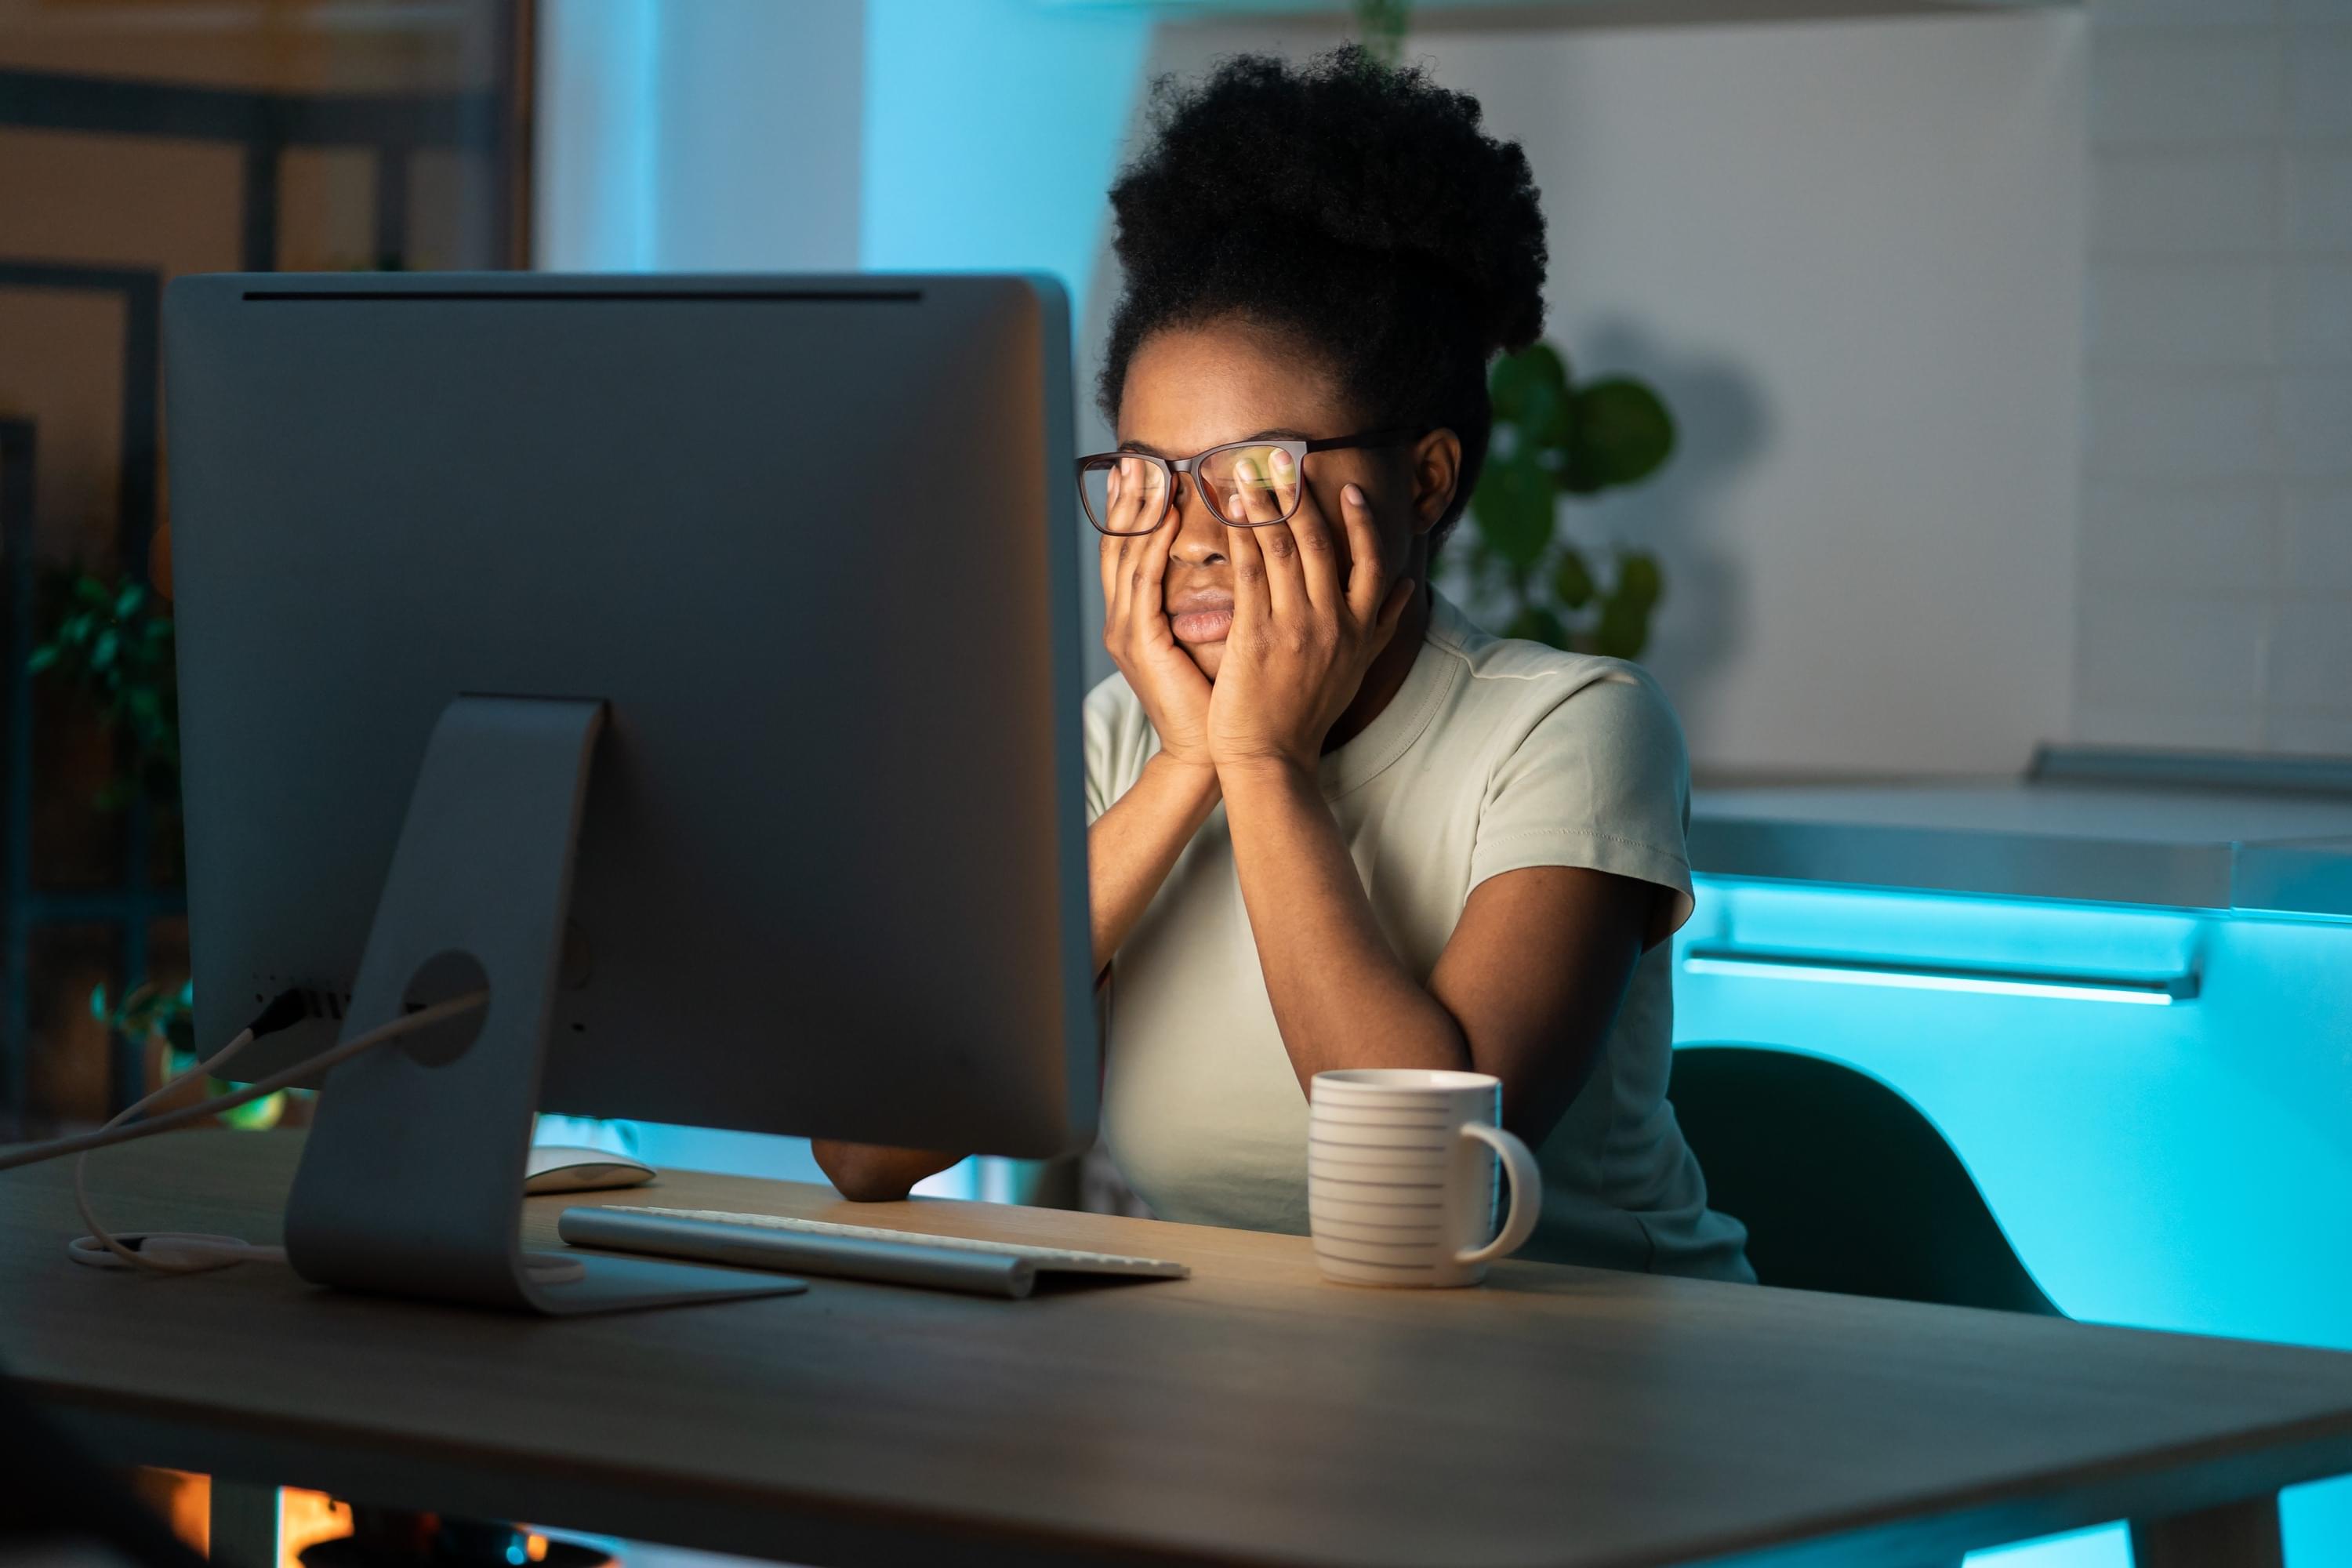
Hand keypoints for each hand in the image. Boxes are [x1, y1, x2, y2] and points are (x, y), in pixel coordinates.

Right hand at [1099, 461, 1214, 771]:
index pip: (1131, 550)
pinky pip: (1143, 584)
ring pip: (1126, 556)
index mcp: (1138, 618)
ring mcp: (1127, 631)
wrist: (1209, 752)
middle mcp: (1124, 620)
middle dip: (1127, 499)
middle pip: (1119, 544)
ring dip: (1139, 511)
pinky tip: (1167, 518)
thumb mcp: (1216, 638)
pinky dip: (1154, 548)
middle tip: (1136, 456)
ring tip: (1150, 471)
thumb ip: (1217, 598)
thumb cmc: (1219, 699)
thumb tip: (1243, 558)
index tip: (1143, 469)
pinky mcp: (1140, 644)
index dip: (1134, 509)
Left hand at [1206, 452, 1412, 775]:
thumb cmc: (1309, 712)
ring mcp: (1295, 626)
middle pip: (1319, 542)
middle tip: (1284, 456)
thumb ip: (1383, 625)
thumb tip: (1407, 588)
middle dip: (1299, 494)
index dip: (1361, 522)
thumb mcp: (1358, 668)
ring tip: (1246, 470)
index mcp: (1360, 629)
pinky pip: (1248, 570)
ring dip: (1263, 502)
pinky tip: (1227, 511)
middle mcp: (1333, 622)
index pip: (1371, 562)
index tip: (1349, 488)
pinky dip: (1239, 534)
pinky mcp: (1256, 633)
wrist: (1272, 758)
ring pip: (1281, 547)